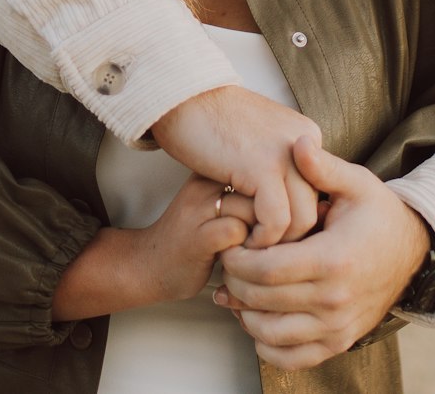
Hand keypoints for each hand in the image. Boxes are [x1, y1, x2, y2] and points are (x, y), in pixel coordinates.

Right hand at [53, 175, 254, 319]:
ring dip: (261, 234)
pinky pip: (237, 232)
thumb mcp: (214, 200)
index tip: (269, 216)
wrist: (148, 265)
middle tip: (264, 237)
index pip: (260, 168)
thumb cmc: (193, 235)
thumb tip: (286, 189)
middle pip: (261, 187)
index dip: (272, 195)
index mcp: (211, 171)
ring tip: (252, 249)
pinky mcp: (198, 237)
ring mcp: (199, 209)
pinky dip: (247, 250)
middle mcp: (204, 183)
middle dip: (271, 215)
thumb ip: (242, 188)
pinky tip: (239, 260)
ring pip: (253, 209)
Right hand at [151, 87, 320, 246]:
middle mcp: (304, 142)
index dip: (296, 221)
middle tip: (263, 254)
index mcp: (306, 136)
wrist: (180, 97)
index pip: (317, 192)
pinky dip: (261, 241)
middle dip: (290, 240)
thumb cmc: (211, 120)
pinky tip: (240, 243)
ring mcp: (285, 154)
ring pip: (302, 220)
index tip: (273, 237)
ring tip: (251, 252)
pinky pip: (276, 221)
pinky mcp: (261, 167)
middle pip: (314, 208)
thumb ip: (278, 159)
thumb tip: (293, 193)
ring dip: (276, 246)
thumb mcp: (258, 136)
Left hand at [215, 138, 429, 369]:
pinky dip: (266, 346)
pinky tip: (256, 318)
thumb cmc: (378, 213)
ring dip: (243, 315)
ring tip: (233, 289)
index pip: (268, 270)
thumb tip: (297, 142)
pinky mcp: (340, 342)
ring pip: (272, 335)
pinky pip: (292, 358)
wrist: (414, 250)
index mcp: (334, 258)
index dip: (238, 260)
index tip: (228, 243)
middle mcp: (335, 299)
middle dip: (234, 283)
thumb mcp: (355, 182)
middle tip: (224, 262)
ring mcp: (338, 326)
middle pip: (264, 302)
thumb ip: (321, 166)